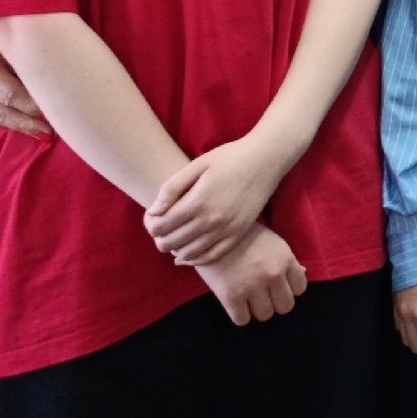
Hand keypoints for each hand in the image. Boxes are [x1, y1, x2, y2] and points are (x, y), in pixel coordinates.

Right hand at [0, 47, 52, 138]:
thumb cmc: (8, 50)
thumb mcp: (17, 52)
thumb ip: (30, 68)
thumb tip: (56, 89)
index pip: (10, 94)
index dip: (30, 104)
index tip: (53, 111)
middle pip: (1, 111)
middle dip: (27, 122)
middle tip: (48, 132)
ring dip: (21, 127)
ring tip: (43, 133)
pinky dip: (11, 125)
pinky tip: (28, 129)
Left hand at [143, 135, 289, 265]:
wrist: (266, 159)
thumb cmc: (230, 157)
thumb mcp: (197, 164)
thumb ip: (172, 188)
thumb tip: (154, 211)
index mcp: (198, 201)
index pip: (161, 226)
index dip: (150, 224)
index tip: (152, 217)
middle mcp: (211, 220)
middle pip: (172, 243)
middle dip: (159, 238)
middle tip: (160, 229)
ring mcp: (227, 229)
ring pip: (190, 254)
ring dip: (175, 250)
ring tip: (172, 239)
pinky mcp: (239, 233)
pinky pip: (212, 256)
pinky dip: (195, 260)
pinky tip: (185, 256)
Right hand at [196, 223, 305, 325]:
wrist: (212, 232)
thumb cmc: (245, 235)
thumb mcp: (273, 242)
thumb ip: (287, 259)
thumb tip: (303, 272)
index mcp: (285, 259)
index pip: (300, 288)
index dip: (289, 289)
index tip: (279, 286)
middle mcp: (273, 274)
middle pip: (285, 306)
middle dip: (275, 302)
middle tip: (264, 296)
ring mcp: (253, 287)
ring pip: (265, 315)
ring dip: (257, 309)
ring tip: (249, 299)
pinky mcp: (231, 297)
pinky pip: (242, 320)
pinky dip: (239, 315)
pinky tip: (236, 304)